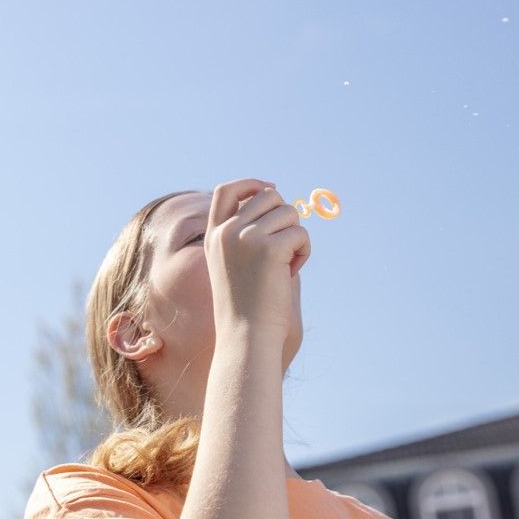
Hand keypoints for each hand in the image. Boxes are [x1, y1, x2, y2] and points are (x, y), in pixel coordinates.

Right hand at [205, 179, 310, 337]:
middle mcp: (226, 232)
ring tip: (286, 265)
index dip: (251, 183)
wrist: (245, 334)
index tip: (271, 189)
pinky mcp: (269, 248)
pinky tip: (291, 272)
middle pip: (268, 196)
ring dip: (296, 236)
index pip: (227, 190)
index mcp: (214, 235)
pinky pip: (300, 233)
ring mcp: (245, 238)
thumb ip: (247, 233)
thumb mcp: (234, 264)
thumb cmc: (245, 305)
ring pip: (289, 212)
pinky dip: (304, 252)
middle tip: (284, 246)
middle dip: (285, 217)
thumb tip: (274, 200)